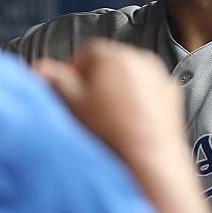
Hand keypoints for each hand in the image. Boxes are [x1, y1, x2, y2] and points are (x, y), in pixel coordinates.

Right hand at [35, 40, 184, 161]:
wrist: (148, 159)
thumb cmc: (106, 132)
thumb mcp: (70, 105)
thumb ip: (53, 80)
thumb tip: (40, 67)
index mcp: (110, 55)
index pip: (85, 53)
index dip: (74, 72)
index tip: (70, 93)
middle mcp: (138, 57)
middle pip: (109, 61)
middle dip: (97, 78)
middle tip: (88, 107)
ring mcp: (158, 75)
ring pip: (130, 74)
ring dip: (118, 88)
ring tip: (110, 117)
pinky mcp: (172, 93)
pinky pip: (149, 89)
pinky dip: (139, 99)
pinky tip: (131, 121)